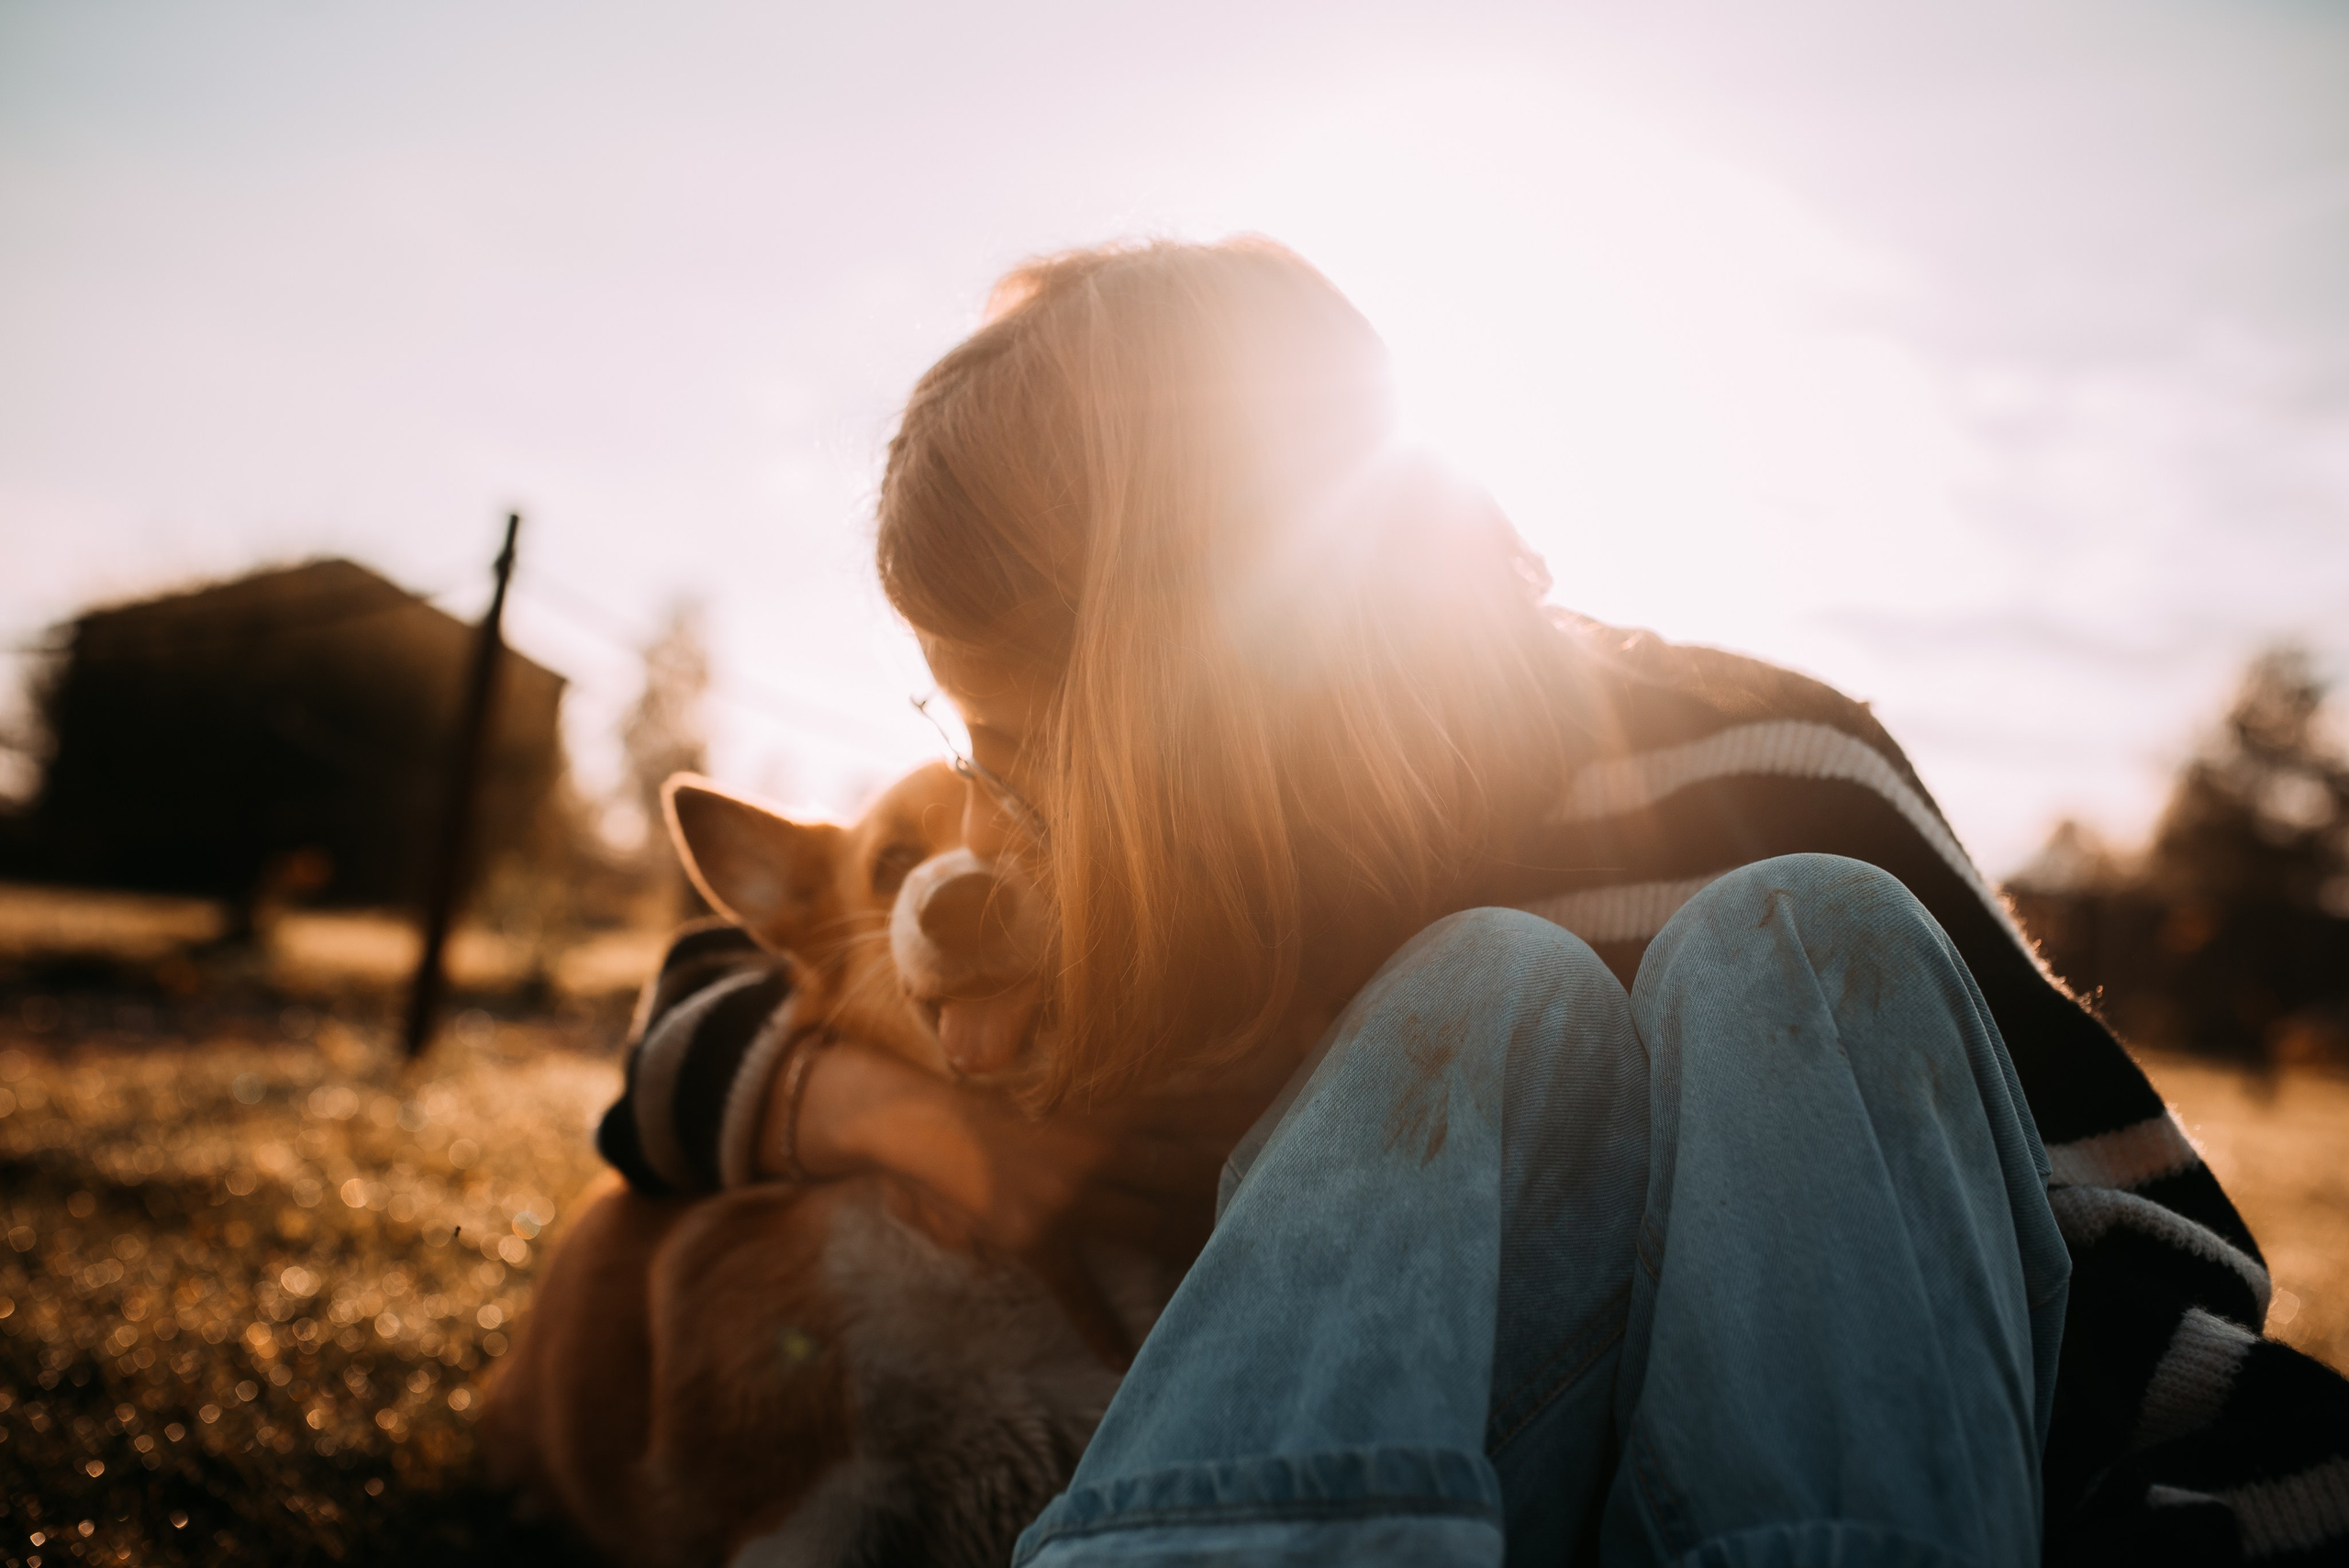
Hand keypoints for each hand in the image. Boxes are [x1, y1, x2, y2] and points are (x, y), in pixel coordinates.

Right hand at [770, 1045, 1243, 1366]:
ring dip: (1193, 1248)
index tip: (1286, 1118)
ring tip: (1236, 1271)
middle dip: (1234, 1185)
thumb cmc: (993, 1100)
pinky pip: (1077, 1292)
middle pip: (1187, 1173)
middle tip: (1288, 1202)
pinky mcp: (1036, 1239)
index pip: (1191, 1114)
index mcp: (1106, 1109)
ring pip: (1152, 1228)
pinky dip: (1100, 1327)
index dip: (1239, 1119)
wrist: (921, 1122)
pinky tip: (1123, 1360)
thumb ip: (1113, 1101)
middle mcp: (1098, 1152)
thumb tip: (1173, 1110)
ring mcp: (1069, 1198)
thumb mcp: (1059, 1091)